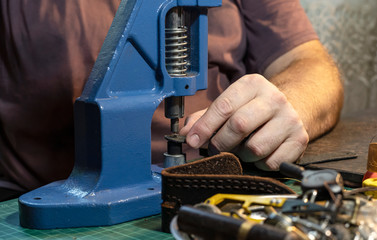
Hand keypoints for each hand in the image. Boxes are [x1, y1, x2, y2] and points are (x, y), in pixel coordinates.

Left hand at [180, 74, 308, 169]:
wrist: (293, 108)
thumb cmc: (253, 109)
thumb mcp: (230, 104)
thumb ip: (205, 117)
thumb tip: (185, 133)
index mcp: (252, 84)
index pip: (223, 106)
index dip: (204, 127)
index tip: (192, 141)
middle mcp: (274, 98)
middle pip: (239, 126)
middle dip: (220, 143)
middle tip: (215, 148)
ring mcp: (289, 119)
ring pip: (255, 148)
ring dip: (241, 155)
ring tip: (241, 148)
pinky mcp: (300, 140)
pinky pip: (271, 162)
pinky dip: (259, 164)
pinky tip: (259, 154)